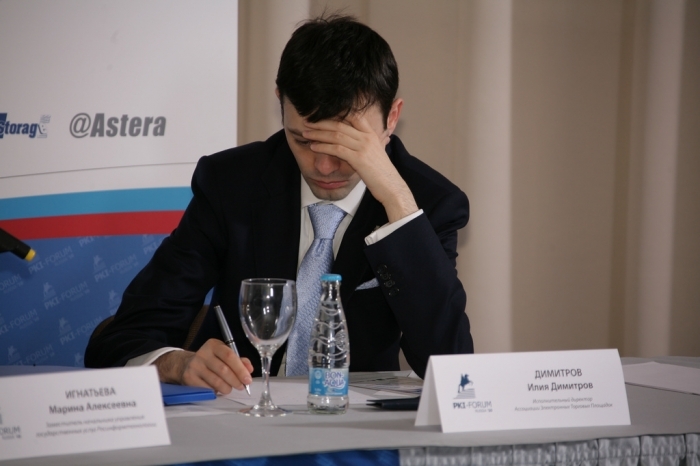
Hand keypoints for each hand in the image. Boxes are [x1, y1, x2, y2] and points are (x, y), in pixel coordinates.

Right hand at [154, 339, 253, 393]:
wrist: (185, 364)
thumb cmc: (211, 360)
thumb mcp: (224, 356)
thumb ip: (239, 361)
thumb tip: (249, 369)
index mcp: (214, 345)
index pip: (229, 356)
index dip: (240, 369)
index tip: (248, 379)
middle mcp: (203, 354)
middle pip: (223, 370)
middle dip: (236, 380)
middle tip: (242, 387)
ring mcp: (195, 366)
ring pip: (216, 381)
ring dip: (227, 388)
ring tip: (230, 389)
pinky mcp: (189, 378)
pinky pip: (207, 388)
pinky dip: (216, 391)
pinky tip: (218, 390)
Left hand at [303, 112, 418, 222]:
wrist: (392, 187)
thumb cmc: (383, 174)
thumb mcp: (377, 153)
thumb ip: (368, 144)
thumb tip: (358, 141)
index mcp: (372, 134)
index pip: (352, 116)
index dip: (335, 113)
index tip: (321, 115)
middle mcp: (367, 137)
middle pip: (340, 124)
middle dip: (321, 123)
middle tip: (307, 122)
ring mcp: (363, 147)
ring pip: (336, 135)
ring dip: (318, 134)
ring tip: (306, 133)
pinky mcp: (358, 159)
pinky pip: (336, 149)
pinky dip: (323, 147)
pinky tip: (313, 147)